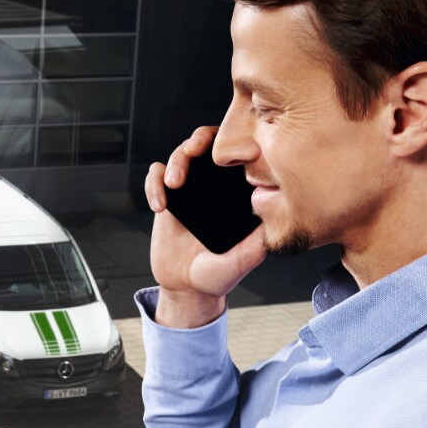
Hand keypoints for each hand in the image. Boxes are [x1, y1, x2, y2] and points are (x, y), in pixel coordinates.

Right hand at [146, 126, 267, 327]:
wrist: (187, 288)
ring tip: (175, 183)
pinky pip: (156, 177)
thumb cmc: (217, 275)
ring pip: (181, 154)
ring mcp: (190, 190)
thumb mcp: (242, 261)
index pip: (240, 155)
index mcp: (237, 193)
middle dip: (201, 139)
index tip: (233, 153)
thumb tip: (271, 218)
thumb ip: (256, 243)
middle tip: (196, 149)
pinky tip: (160, 205)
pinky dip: (154, 183)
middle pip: (209, 144)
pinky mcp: (168, 199)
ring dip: (177, 160)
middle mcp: (214, 186)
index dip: (236, 143)